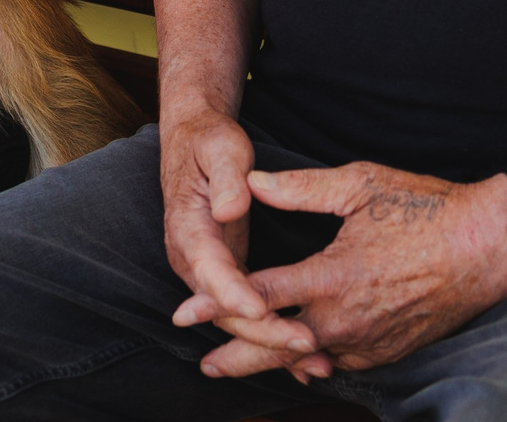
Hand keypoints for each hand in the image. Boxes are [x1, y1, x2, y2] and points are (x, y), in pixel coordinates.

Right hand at [159, 108, 322, 376]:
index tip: (261, 309)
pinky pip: (248, 313)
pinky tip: (309, 355)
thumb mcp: (220, 149)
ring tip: (318, 362)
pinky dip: (275, 334)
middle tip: (308, 343)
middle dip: (265, 330)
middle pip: (224, 308)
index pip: (208, 269)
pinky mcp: (227, 276)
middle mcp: (193, 259)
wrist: (194, 145)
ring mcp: (209, 273)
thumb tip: (228, 210)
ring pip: (237, 319)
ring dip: (274, 342)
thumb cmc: (210, 144)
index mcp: (188, 228)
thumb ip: (227, 179)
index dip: (232, 293)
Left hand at [195, 163, 506, 379]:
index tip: (184, 316)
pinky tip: (300, 363)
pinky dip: (314, 364)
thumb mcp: (360, 184)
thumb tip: (253, 183)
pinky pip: (341, 363)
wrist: (489, 246)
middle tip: (205, 366)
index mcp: (332, 275)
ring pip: (307, 361)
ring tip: (241, 366)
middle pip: (275, 346)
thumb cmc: (426, 207)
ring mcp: (369, 340)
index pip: (260, 297)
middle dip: (236, 357)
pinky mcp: (390, 351)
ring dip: (273, 364)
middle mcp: (345, 318)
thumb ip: (300, 188)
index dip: (217, 306)